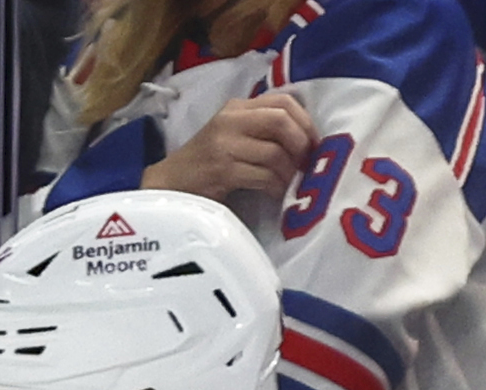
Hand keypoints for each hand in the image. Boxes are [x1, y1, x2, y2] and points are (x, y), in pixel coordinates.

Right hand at [145, 91, 315, 201]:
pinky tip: (274, 193)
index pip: (283, 100)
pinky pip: (263, 176)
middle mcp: (231, 119)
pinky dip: (275, 187)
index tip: (313, 145)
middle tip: (305, 166)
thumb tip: (307, 142)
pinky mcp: (222, 169)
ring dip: (289, 173)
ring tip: (287, 184)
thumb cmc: (208, 164)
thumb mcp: (234, 136)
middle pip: (282, 121)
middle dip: (301, 145)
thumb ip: (263, 131)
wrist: (172, 184)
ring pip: (275, 152)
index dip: (306, 122)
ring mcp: (225, 144)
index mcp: (237, 107)